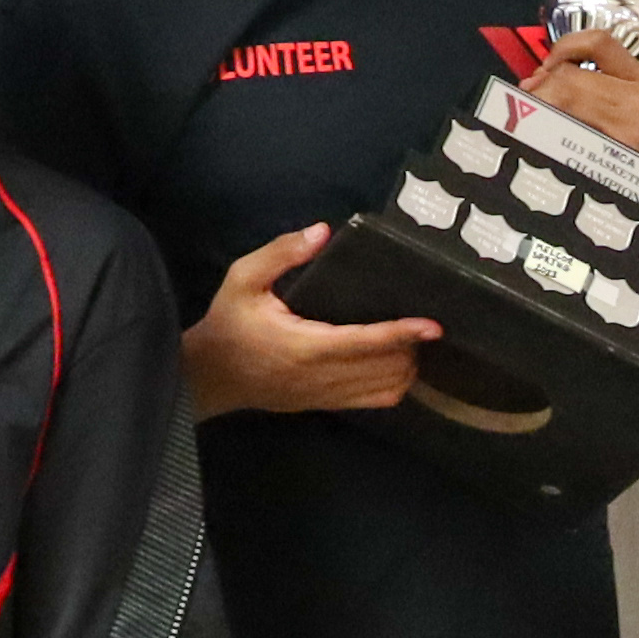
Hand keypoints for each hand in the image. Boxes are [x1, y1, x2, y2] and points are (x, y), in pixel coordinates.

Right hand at [185, 223, 436, 419]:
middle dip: (409, 349)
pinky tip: (397, 366)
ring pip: (384, 391)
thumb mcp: (242, 280)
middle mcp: (320, 377)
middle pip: (384, 369)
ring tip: (412, 342)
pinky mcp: (324, 406)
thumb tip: (323, 231)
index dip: (400, 334)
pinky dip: (393, 387)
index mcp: (303, 346)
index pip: (364, 342)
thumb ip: (281, 254)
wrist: (206, 377)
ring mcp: (324, 397)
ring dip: (405, 368)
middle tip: (420, 324)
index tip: (432, 326)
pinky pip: (372, 404)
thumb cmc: (227, 324)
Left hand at [517, 29, 638, 157]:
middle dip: (541, 89)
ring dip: (537, 109)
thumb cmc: (623, 153)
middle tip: (531, 106)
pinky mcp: (610, 151)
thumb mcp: (617, 111)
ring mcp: (627, 126)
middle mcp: (638, 98)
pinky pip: (559, 129)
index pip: (599, 41)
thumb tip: (534, 81)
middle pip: (569, 75)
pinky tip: (541, 140)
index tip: (548, 66)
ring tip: (536, 124)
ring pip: (561, 98)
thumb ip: (581, 85)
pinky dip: (540, 130)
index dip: (565, 47)